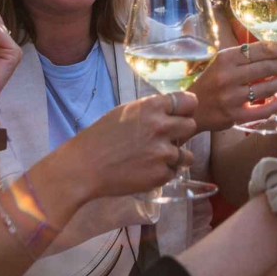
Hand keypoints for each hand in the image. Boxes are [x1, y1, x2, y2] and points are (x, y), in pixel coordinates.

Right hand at [55, 91, 199, 199]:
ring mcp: (162, 152)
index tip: (179, 115)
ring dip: (175, 157)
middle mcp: (161, 127)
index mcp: (152, 107)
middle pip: (191, 126)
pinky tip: (144, 170)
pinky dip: (162, 173)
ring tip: (154, 158)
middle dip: (182, 133)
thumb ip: (152, 110)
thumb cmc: (101, 136)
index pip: (189, 101)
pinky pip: (172, 172)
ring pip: (187, 155)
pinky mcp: (160, 174)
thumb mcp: (126, 112)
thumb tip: (174, 112)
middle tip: (166, 140)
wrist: (84, 166)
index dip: (185, 109)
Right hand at [187, 40, 276, 131]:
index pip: (261, 49)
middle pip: (267, 66)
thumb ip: (244, 56)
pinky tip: (274, 100)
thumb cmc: (212, 83)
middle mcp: (228, 76)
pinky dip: (275, 104)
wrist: (192, 109)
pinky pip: (266, 110)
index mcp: (225, 58)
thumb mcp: (222, 63)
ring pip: (269, 87)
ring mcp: (231, 97)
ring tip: (276, 83)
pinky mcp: (235, 116)